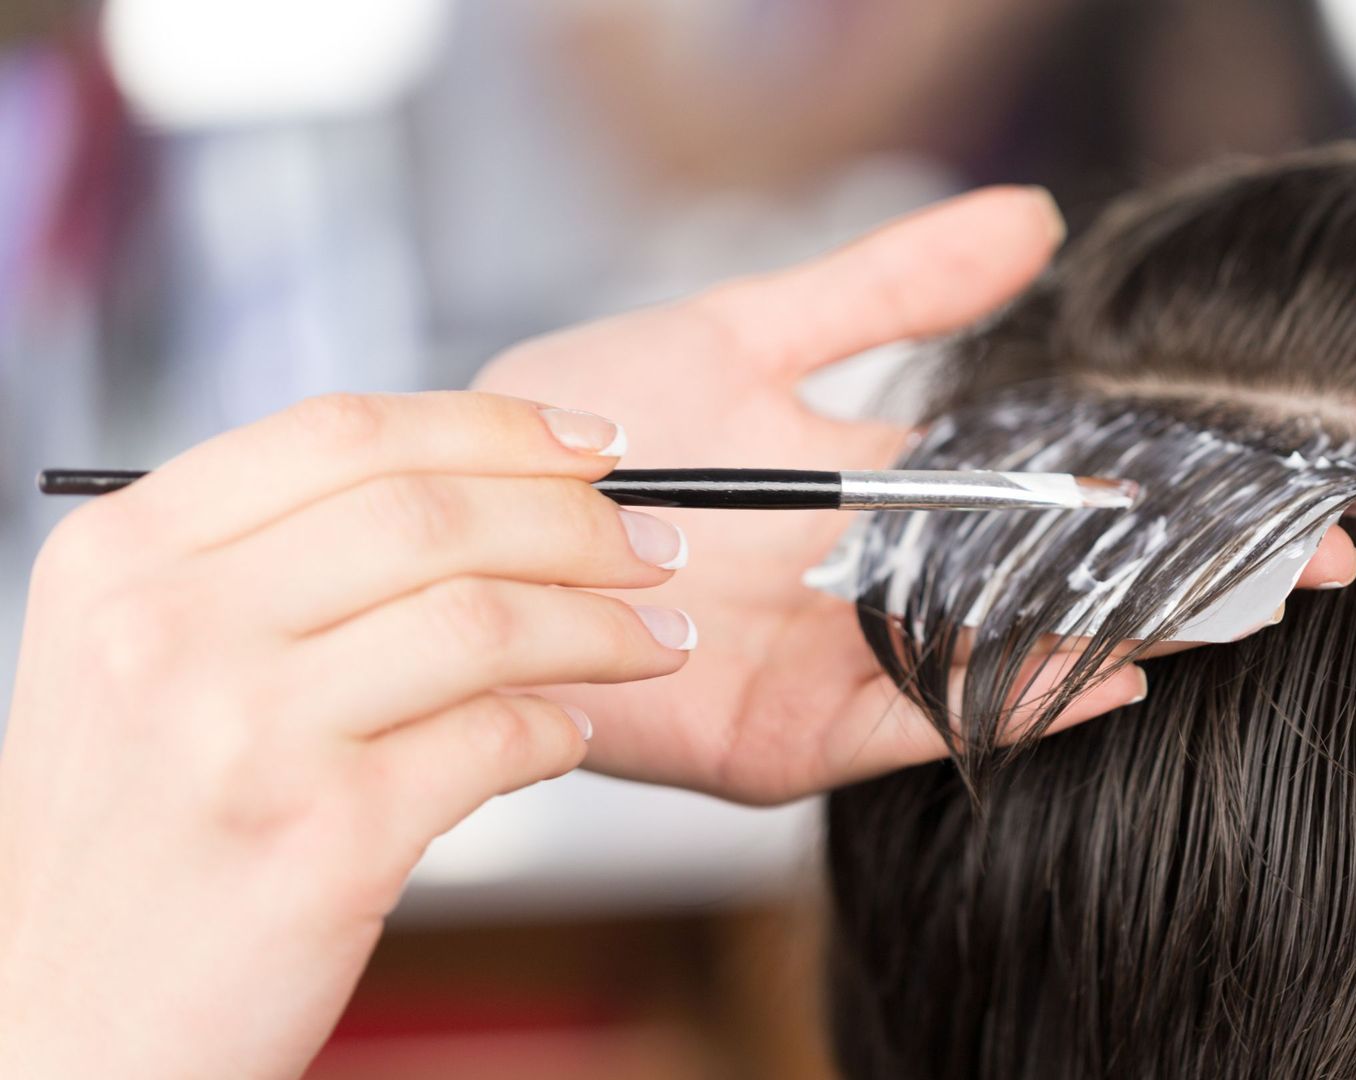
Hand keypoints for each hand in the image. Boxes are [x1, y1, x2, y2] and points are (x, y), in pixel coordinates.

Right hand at [0, 393, 692, 1077]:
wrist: (67, 1024)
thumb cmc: (128, 841)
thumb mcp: (138, 664)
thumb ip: (270, 567)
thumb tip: (477, 497)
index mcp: (123, 555)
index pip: (346, 433)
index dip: (497, 429)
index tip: (593, 446)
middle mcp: (169, 628)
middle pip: (431, 514)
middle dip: (577, 522)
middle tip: (653, 547)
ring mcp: (244, 732)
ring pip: (484, 619)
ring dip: (602, 624)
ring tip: (655, 641)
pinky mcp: (323, 837)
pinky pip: (496, 739)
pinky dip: (560, 731)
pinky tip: (568, 737)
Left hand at [477, 187, 1355, 803]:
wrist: (476, 515)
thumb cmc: (594, 419)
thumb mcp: (752, 329)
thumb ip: (889, 290)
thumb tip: (1035, 220)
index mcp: (891, 489)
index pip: (1065, 486)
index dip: (1172, 479)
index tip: (1284, 471)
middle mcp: (889, 582)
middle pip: (1069, 583)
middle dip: (1193, 572)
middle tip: (1320, 556)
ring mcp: (851, 664)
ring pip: (1020, 659)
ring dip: (1135, 638)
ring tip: (1238, 606)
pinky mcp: (800, 739)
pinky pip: (929, 729)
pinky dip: (1018, 707)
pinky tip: (1110, 674)